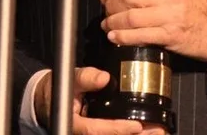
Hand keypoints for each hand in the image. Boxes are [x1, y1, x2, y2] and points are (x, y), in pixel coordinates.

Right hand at [33, 67, 165, 133]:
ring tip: (159, 132)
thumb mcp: (68, 80)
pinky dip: (130, 132)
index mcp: (74, 124)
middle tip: (158, 132)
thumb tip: (102, 78)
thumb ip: (84, 78)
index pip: (96, 130)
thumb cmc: (57, 90)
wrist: (48, 100)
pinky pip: (115, 134)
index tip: (136, 126)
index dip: (117, 129)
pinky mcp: (99, 131)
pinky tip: (148, 130)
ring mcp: (92, 132)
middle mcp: (84, 133)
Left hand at [100, 0, 206, 63]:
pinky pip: (139, 35)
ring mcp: (172, 14)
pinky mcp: (170, 35)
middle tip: (106, 9)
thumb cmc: (192, 4)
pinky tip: (114, 36)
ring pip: (130, 16)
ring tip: (108, 25)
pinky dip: (122, 36)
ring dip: (113, 22)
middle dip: (111, 3)